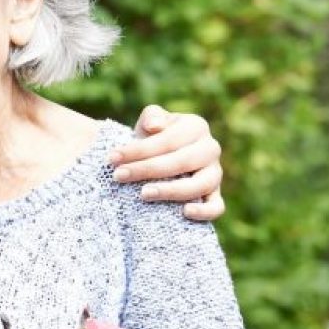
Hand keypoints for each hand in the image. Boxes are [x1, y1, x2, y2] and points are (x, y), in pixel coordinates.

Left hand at [111, 105, 224, 221]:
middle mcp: (210, 149)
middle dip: (147, 169)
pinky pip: (217, 206)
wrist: (160, 156)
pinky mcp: (214, 195)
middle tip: (119, 176)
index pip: (168, 140)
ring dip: (171, 191)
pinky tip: (184, 212)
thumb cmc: (152, 137)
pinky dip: (205, 211)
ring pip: (201, 184)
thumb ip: (152, 117)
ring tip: (143, 194)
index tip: (112, 158)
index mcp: (196, 126)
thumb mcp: (150, 121)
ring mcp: (214, 173)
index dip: (138, 150)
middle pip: (182, 161)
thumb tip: (154, 125)